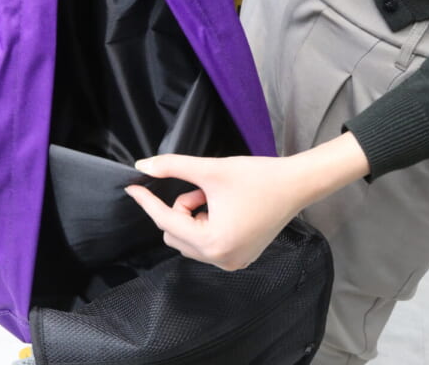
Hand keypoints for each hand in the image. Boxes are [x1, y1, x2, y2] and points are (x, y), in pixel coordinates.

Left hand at [125, 132, 368, 270]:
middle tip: (202, 189)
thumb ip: (173, 166)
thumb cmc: (258, 176)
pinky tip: (224, 208)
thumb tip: (143, 165)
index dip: (148, 202)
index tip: (132, 188)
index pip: (167, 221)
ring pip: (189, 239)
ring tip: (215, 197)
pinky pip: (206, 244)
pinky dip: (206, 224)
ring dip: (193, 216)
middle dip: (181, 208)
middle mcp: (221, 260)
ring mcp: (232, 263)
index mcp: (213, 242)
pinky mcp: (240, 259)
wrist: (296, 184)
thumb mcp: (210, 169)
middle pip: (175, 234)